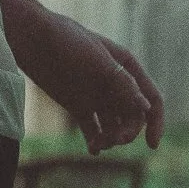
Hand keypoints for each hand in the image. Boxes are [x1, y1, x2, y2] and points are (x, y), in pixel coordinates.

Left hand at [11, 3, 164, 154]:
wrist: (32, 38)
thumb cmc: (67, 42)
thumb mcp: (97, 61)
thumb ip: (122, 83)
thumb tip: (146, 107)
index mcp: (127, 68)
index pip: (152, 100)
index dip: (156, 123)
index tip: (151, 145)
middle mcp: (116, 84)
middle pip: (133, 118)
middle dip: (128, 133)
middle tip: (115, 141)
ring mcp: (97, 96)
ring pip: (115, 126)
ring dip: (111, 139)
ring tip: (97, 145)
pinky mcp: (78, 105)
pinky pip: (94, 129)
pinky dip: (96, 141)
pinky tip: (93, 149)